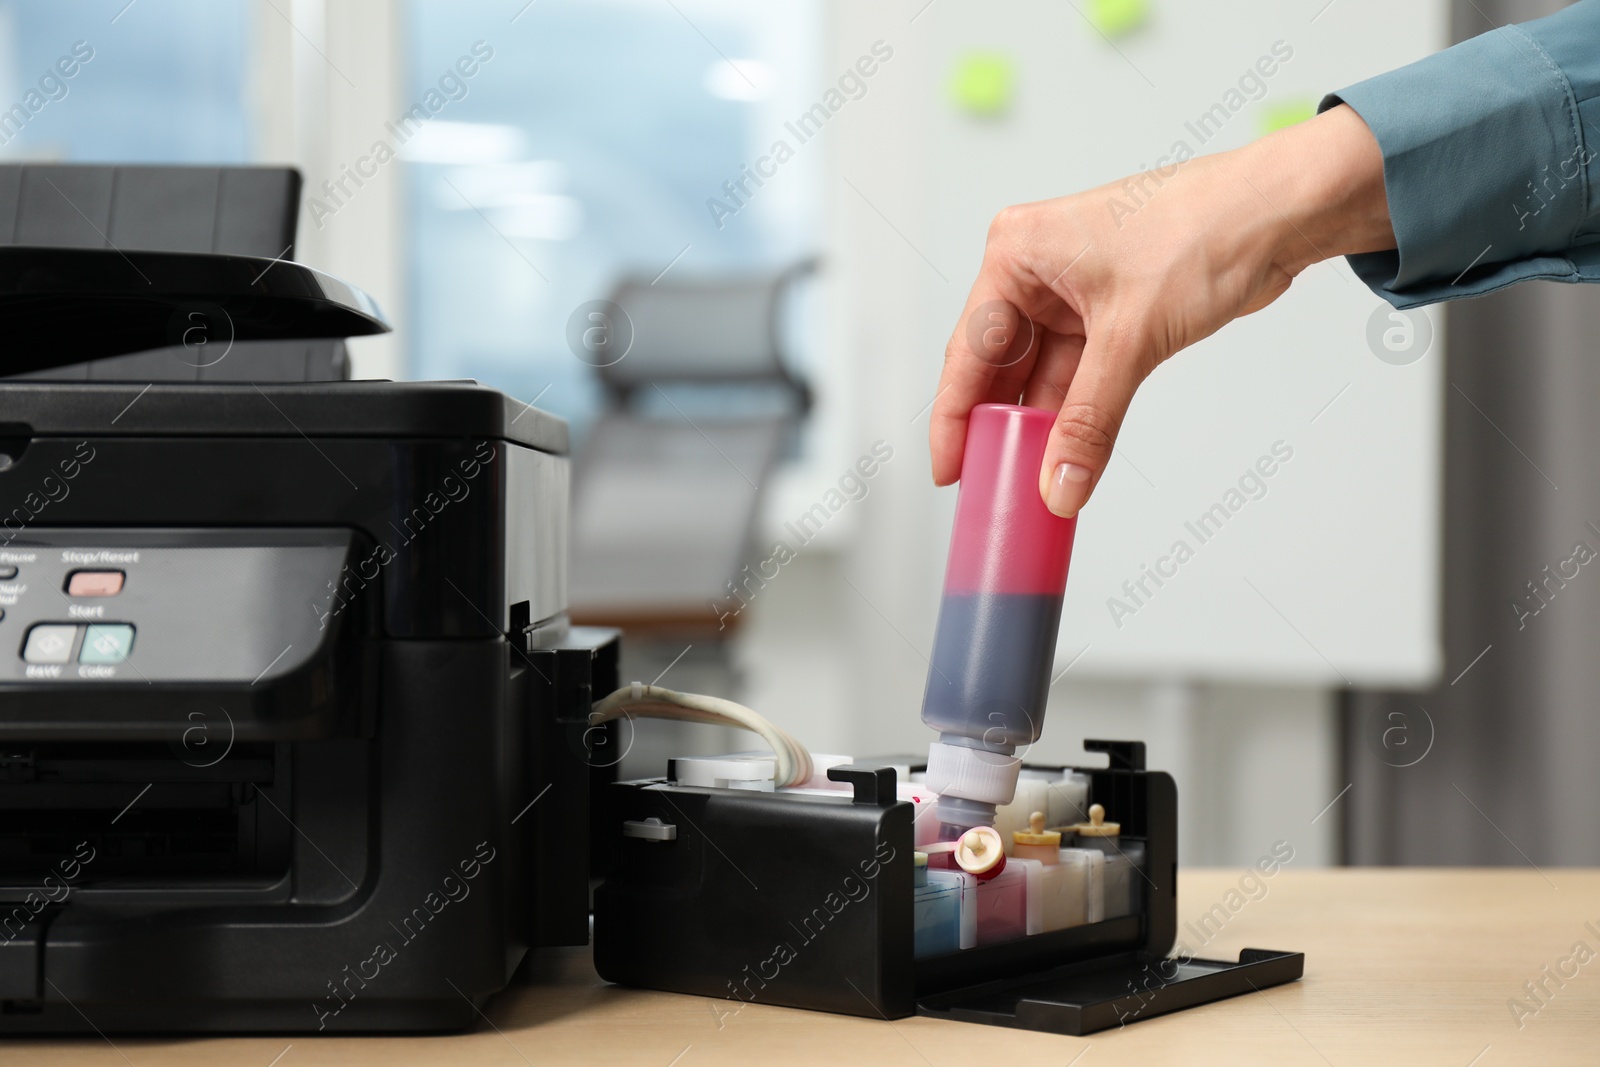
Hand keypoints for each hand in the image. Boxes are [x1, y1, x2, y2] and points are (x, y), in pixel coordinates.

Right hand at [929, 104, 1393, 516]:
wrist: (1281, 212)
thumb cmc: (1205, 230)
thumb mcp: (1131, 337)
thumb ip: (1089, 420)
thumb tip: (1060, 484)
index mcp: (1018, 253)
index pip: (968, 351)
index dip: (955, 419)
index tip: (949, 472)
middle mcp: (1038, 269)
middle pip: (1000, 366)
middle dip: (1000, 427)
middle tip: (992, 486)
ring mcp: (1074, 292)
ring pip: (1041, 376)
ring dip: (1042, 426)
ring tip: (1034, 480)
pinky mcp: (1111, 312)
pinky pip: (1078, 376)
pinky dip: (1076, 413)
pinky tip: (1070, 454)